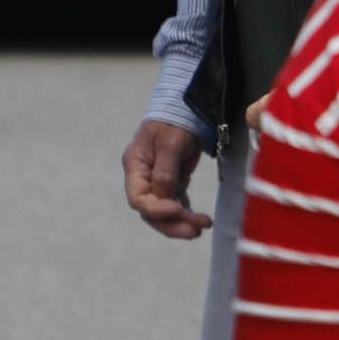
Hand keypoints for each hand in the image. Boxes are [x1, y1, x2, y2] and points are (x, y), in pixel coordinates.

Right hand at [125, 118, 210, 239]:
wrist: (185, 108)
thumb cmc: (174, 122)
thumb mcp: (170, 144)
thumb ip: (166, 171)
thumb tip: (165, 198)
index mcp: (136, 166)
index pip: (138, 198)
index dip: (156, 209)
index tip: (178, 210)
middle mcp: (143, 177)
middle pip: (150, 210)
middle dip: (171, 223)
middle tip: (195, 231)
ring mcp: (157, 180)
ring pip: (163, 210)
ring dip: (182, 222)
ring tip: (203, 226)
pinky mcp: (172, 180)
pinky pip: (175, 202)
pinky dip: (186, 213)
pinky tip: (199, 219)